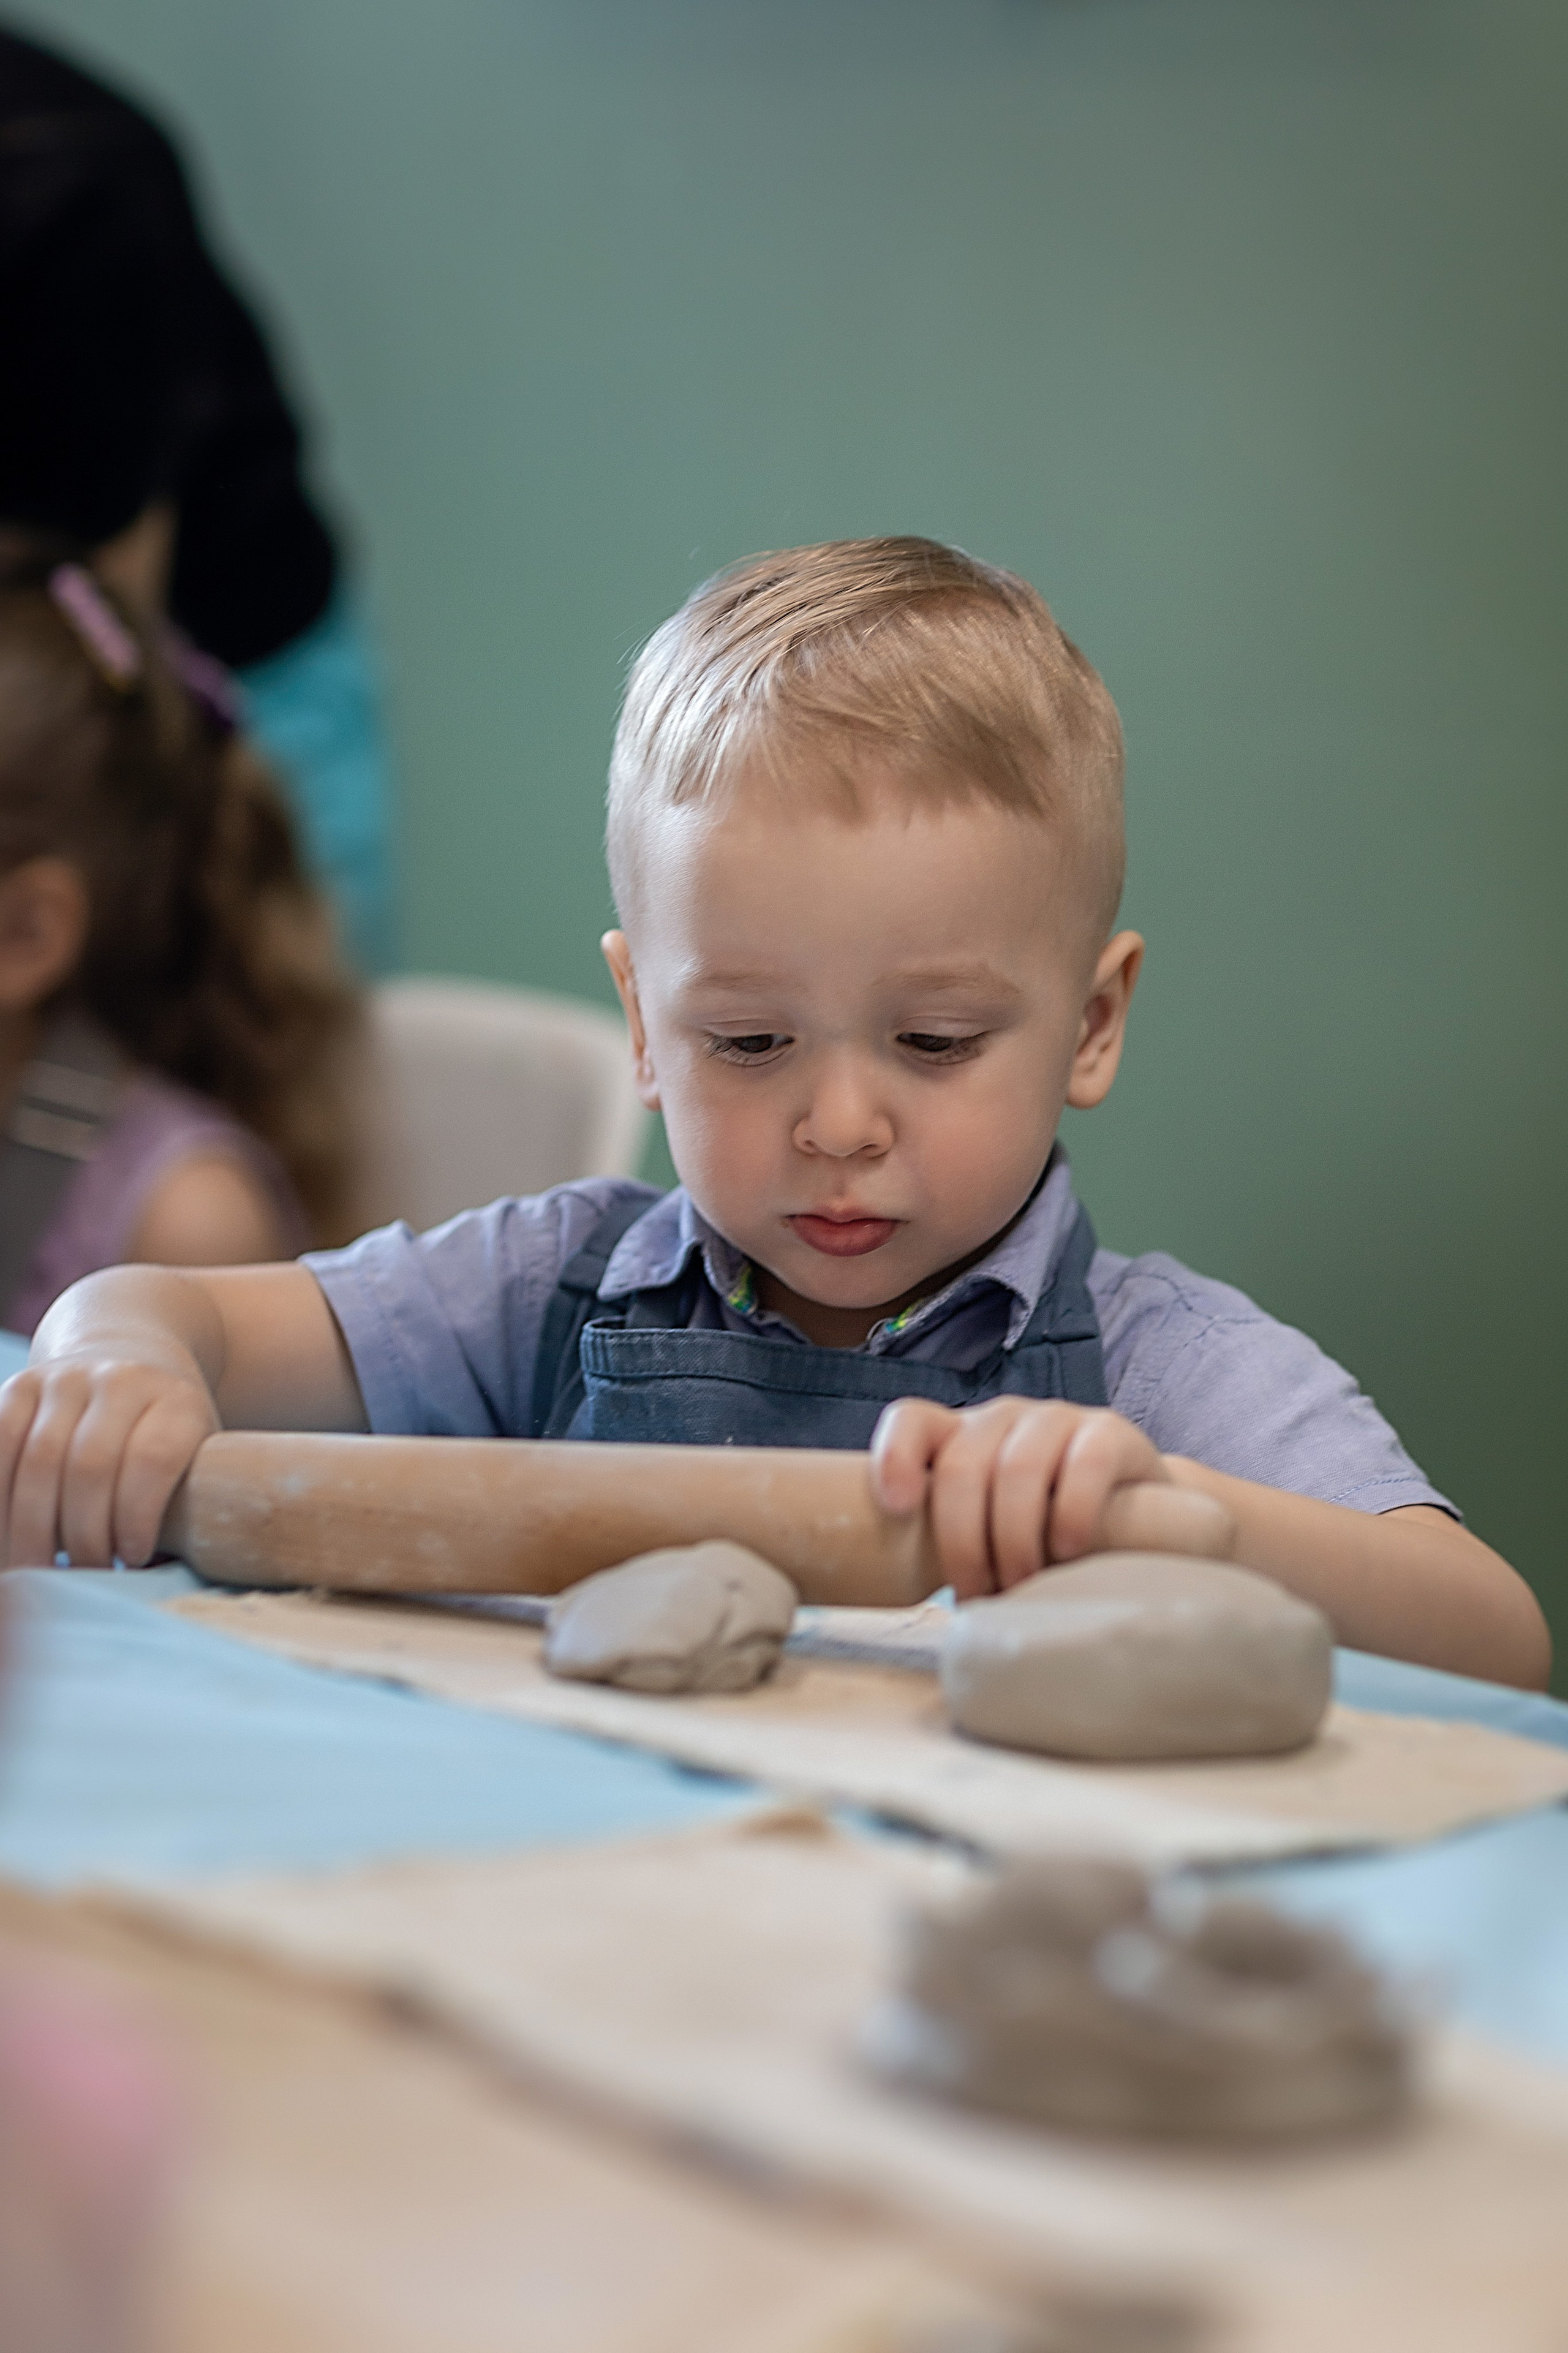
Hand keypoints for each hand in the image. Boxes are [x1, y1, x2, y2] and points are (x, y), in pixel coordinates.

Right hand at [0, 1354, 218, 1569]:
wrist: (127, 1358)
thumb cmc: (162, 1435)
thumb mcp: (191, 1456)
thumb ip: (180, 1505)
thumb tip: (151, 1574)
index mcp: (175, 1401)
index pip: (153, 1458)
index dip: (137, 1516)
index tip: (133, 1558)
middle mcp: (120, 1380)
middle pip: (89, 1466)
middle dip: (82, 1535)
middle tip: (84, 1575)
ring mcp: (66, 1379)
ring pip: (37, 1461)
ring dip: (30, 1529)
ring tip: (37, 1569)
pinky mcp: (20, 1385)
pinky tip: (7, 1538)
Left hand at [870, 1396, 1172, 1598]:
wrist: (1136, 1518)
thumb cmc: (1040, 1536)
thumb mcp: (985, 1533)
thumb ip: (948, 1542)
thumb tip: (905, 1593)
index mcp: (959, 1437)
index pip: (910, 1421)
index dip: (894, 1457)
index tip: (898, 1509)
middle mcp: (1002, 1418)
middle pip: (961, 1464)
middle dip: (963, 1539)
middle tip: (980, 1592)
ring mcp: (1056, 1418)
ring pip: (1017, 1467)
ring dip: (1014, 1538)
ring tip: (1024, 1582)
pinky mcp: (1110, 1432)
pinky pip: (1086, 1462)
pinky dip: (1071, 1512)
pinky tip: (1068, 1548)